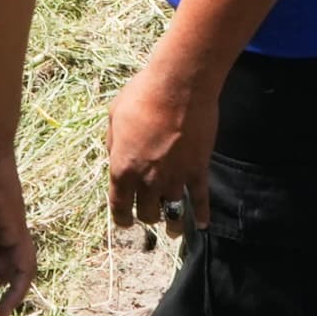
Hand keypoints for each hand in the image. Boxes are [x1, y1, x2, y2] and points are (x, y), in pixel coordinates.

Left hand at [105, 56, 217, 234]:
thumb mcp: (114, 116)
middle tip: (148, 214)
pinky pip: (201, 199)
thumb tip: (116, 157)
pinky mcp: (198, 170)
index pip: (119, 206)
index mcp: (123, 168)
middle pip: (147, 214)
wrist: (179, 86)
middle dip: (146, 216)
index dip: (121, 218)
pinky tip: (203, 225)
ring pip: (173, 213)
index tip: (124, 221)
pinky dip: (202, 215)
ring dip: (172, 224)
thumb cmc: (142, 95)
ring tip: (173, 229)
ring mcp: (176, 177)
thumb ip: (113, 144)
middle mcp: (148, 180)